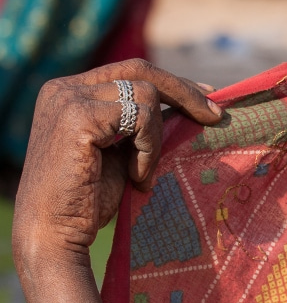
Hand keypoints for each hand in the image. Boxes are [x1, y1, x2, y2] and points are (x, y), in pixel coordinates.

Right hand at [13, 58, 222, 260]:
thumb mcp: (121, 153)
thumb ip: (141, 127)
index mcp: (71, 92)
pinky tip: (136, 177)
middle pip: (140, 70)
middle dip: (184, 92)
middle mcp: (65, 88)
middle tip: (215, 116)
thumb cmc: (88, 200)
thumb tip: (189, 109)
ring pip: (146, 95)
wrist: (55, 232)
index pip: (131, 71)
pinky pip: (139, 118)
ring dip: (156, 139)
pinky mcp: (78, 117)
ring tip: (142, 174)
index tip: (208, 99)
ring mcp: (69, 99)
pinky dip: (148, 149)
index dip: (174, 83)